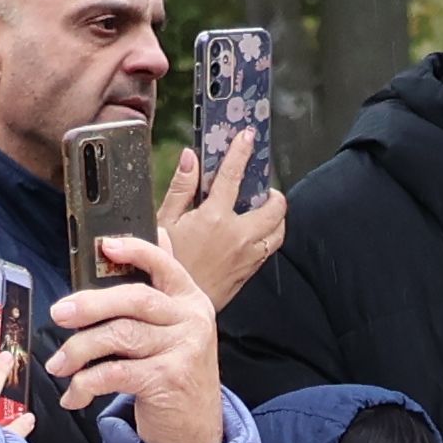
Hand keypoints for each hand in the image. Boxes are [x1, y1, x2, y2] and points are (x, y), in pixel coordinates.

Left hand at [46, 229, 226, 442]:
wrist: (195, 428)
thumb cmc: (173, 372)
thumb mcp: (174, 328)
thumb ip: (161, 288)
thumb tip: (160, 235)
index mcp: (190, 300)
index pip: (164, 265)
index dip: (135, 251)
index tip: (104, 246)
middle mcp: (191, 320)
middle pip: (134, 299)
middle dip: (91, 305)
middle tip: (58, 314)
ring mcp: (183, 350)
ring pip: (120, 336)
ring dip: (80, 349)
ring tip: (58, 364)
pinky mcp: (168, 380)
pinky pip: (115, 373)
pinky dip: (86, 384)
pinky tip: (73, 394)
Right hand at [156, 142, 285, 310]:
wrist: (173, 306)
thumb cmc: (163, 264)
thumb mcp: (165, 222)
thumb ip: (181, 187)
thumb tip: (189, 158)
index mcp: (215, 218)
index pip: (234, 176)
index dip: (242, 152)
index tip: (247, 136)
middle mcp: (239, 236)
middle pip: (275, 206)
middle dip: (272, 191)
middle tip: (260, 186)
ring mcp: (248, 255)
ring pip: (279, 229)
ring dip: (275, 215)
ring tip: (261, 208)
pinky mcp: (250, 271)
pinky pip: (270, 248)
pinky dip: (269, 235)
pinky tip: (253, 232)